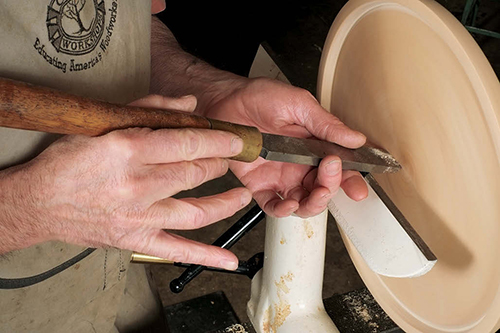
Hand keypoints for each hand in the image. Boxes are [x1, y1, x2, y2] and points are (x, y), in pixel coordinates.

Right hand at [0, 95, 251, 269]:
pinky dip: (205, 256)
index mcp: (128, 150)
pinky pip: (177, 250)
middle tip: (228, 161)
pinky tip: (227, 260)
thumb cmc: (69, 161)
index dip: (219, 140)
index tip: (236, 139)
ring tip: (240, 195)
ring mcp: (138, 216)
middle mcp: (137, 184)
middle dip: (219, 165)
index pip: (188, 142)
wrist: (39, 201)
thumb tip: (189, 103)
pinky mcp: (136, 239)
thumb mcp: (102, 123)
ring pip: (196, 210)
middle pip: (195, 173)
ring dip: (225, 202)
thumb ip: (150, 109)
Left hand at [200, 78, 368, 217]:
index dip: (351, 181)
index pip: (340, 169)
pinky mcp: (259, 184)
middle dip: (332, 187)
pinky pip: (272, 204)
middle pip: (324, 189)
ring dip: (313, 204)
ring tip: (316, 194)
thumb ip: (326, 125)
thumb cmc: (261, 97)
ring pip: (303, 203)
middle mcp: (300, 165)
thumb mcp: (299, 104)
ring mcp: (280, 176)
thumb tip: (355, 139)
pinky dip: (282, 210)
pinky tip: (288, 205)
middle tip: (331, 172)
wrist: (226, 99)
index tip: (357, 186)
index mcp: (315, 147)